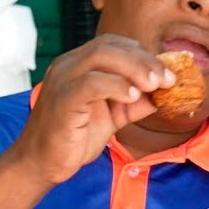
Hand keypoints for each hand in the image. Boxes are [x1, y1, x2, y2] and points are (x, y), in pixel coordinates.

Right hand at [6, 34, 173, 185]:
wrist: (41, 164)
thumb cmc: (71, 139)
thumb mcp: (110, 118)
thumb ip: (132, 104)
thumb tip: (161, 96)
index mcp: (78, 65)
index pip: (113, 45)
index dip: (142, 54)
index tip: (167, 73)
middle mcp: (68, 65)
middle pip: (110, 46)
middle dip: (144, 59)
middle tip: (167, 79)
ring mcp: (62, 79)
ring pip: (102, 57)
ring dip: (135, 68)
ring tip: (154, 85)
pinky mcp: (62, 98)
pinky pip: (91, 82)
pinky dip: (116, 86)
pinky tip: (132, 97)